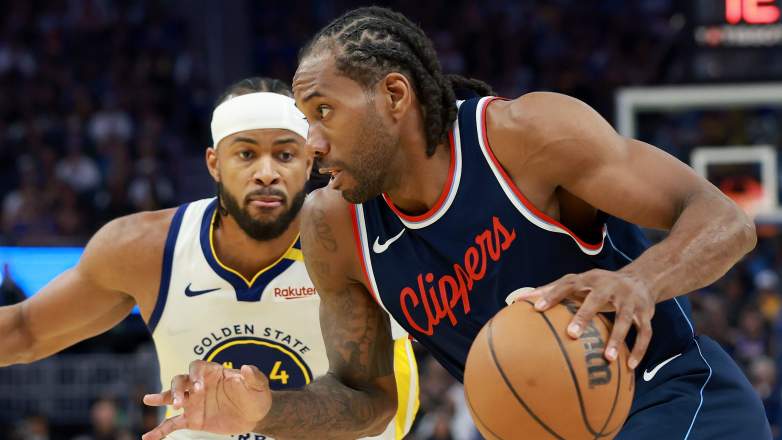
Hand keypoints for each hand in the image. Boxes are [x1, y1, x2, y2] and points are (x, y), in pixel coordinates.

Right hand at [141, 360, 271, 439]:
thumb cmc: (257, 395)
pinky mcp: (193, 419)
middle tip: (179, 402)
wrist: (256, 415)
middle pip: (180, 380)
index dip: (195, 375)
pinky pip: (172, 423)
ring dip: (163, 398)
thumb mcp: (259, 385)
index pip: (197, 367)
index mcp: (213, 373)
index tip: (199, 388)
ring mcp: (194, 402)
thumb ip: (253, 376)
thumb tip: (246, 368)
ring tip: (149, 399)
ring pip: (172, 397)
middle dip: (177, 389)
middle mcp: (199, 385)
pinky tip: (148, 437)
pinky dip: (160, 430)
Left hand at [516, 269, 655, 369]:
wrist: (642, 278)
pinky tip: (629, 367)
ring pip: (625, 320)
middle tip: (572, 335)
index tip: (537, 308)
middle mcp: (610, 286)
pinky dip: (639, 350)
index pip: (569, 283)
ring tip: (607, 359)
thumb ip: (551, 289)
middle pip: (597, 300)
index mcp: (590, 279)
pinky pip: (644, 333)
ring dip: (617, 339)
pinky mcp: (646, 313)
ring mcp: (630, 300)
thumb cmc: (599, 284)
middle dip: (585, 316)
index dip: (553, 294)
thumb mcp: (579, 282)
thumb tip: (518, 299)